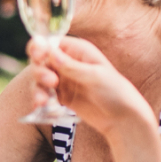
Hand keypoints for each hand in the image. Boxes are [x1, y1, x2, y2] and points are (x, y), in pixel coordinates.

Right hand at [27, 36, 153, 136]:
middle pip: (41, 60)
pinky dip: (39, 98)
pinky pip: (44, 93)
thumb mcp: (95, 76)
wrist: (123, 119)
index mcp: (78, 50)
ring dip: (37, 87)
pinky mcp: (61, 96)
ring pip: (39, 78)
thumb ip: (71, 66)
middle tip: (50, 82)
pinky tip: (39, 105)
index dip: (40, 47)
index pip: (51, 43)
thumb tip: (50, 52)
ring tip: (41, 100)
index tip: (37, 57)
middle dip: (39, 70)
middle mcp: (68, 62)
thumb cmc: (115, 92)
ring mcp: (63, 79)